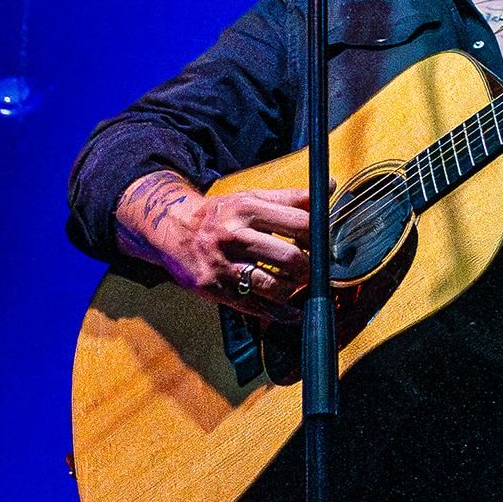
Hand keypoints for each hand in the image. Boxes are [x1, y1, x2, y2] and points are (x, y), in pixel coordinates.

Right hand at [116, 171, 315, 323]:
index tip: (318, 242)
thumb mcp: (251, 197)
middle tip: (310, 268)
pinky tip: (293, 312)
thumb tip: (328, 188)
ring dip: (294, 288)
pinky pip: (257, 307)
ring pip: (276, 287)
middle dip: (309, 267)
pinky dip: (281, 313)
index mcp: (247, 208)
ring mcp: (224, 265)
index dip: (317, 235)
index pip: (299, 222)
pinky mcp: (218, 289)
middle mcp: (235, 236)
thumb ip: (291, 197)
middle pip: (290, 258)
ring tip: (294, 282)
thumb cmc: (220, 215)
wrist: (173, 231)